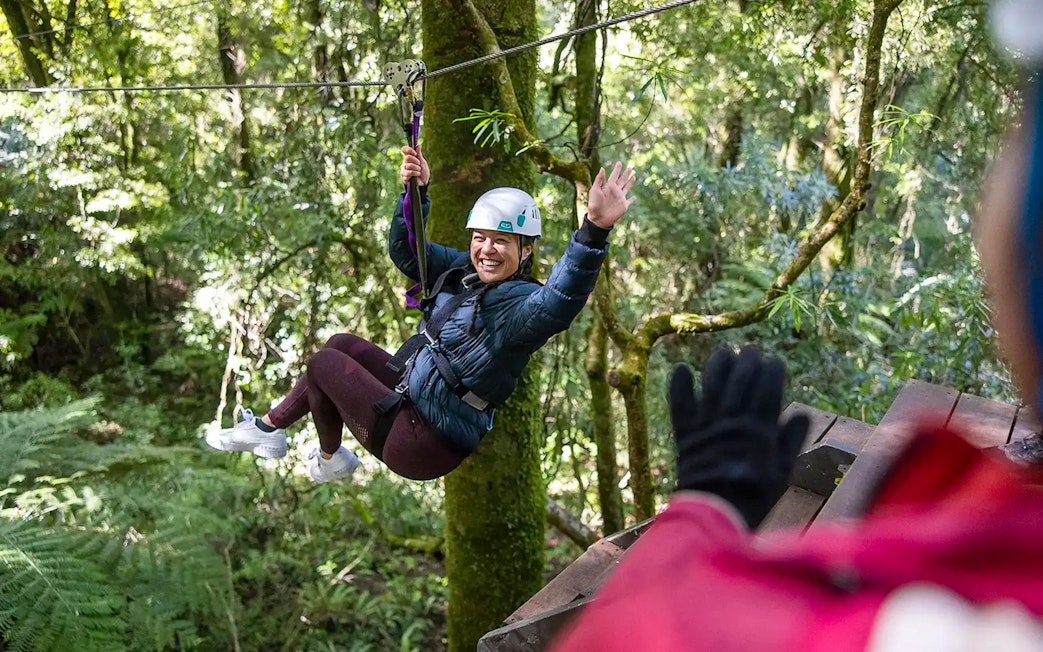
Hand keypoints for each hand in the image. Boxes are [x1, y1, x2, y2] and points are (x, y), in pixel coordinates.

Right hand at [400, 145, 429, 185]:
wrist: (424, 182)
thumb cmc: (423, 172)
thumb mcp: (422, 162)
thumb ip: (419, 154)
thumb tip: (418, 145)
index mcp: (409, 157)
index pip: (404, 149)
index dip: (409, 150)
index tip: (415, 154)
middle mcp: (404, 162)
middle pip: (407, 157)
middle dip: (416, 161)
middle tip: (419, 165)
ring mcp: (403, 169)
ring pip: (408, 165)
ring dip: (417, 169)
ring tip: (419, 171)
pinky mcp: (403, 176)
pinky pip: (409, 173)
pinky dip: (415, 174)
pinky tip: (416, 175)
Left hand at [587, 162, 636, 227]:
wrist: (598, 219)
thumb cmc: (594, 204)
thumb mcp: (595, 190)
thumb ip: (599, 180)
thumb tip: (602, 168)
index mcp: (608, 187)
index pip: (614, 176)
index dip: (617, 169)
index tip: (619, 163)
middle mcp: (615, 191)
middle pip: (622, 180)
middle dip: (626, 174)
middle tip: (630, 167)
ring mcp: (620, 198)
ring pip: (627, 188)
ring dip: (630, 182)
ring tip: (634, 176)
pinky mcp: (623, 206)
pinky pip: (629, 201)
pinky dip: (632, 199)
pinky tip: (634, 197)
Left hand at [668, 346, 808, 529]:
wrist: (714, 513)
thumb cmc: (755, 495)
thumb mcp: (783, 472)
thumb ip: (790, 441)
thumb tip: (801, 414)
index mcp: (760, 429)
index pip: (768, 389)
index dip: (771, 371)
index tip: (774, 360)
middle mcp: (733, 420)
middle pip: (741, 380)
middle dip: (748, 361)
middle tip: (751, 350)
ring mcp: (707, 424)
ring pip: (713, 384)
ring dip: (718, 365)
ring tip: (724, 352)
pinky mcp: (685, 432)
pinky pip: (680, 403)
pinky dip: (680, 385)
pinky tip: (682, 368)